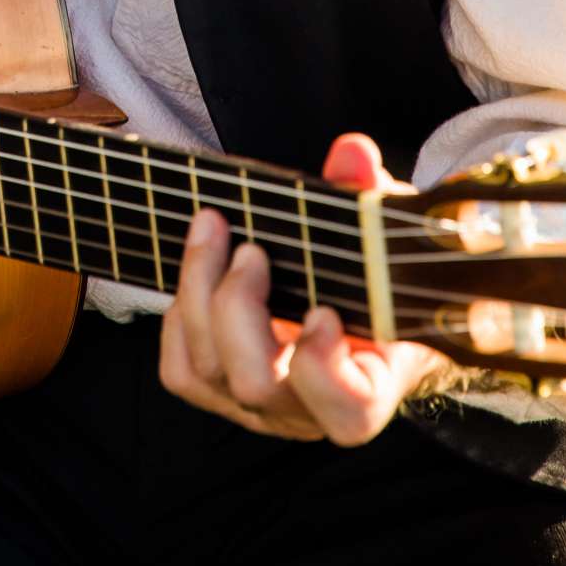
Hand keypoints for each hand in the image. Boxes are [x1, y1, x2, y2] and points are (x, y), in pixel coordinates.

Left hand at [159, 130, 454, 443]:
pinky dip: (179, 316)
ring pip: (208, 372)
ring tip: (214, 229)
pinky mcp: (219, 393)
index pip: (347, 410)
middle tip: (252, 249)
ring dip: (199, 293)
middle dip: (239, 308)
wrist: (356, 311)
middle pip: (257, 385)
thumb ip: (371, 194)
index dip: (325, 371)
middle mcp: (310, 409)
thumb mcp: (386, 234)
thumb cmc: (377, 279)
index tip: (320, 311)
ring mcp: (260, 407)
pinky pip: (180, 369)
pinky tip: (200, 271)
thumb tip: (352, 155)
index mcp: (369, 383)